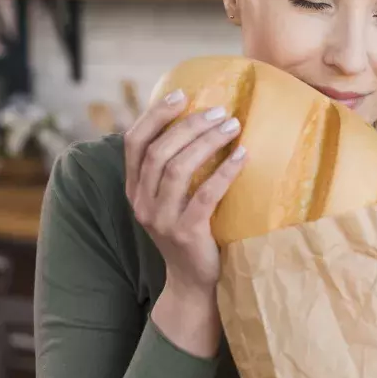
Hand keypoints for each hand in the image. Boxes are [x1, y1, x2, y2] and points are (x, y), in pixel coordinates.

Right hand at [123, 88, 246, 356]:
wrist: (194, 283)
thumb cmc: (191, 231)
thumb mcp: (172, 199)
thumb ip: (174, 169)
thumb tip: (198, 122)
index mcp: (135, 189)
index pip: (134, 143)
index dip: (154, 115)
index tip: (180, 94)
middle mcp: (141, 202)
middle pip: (159, 151)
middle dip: (189, 125)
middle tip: (220, 111)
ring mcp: (161, 219)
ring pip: (178, 169)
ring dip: (207, 142)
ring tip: (233, 126)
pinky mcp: (185, 233)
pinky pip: (204, 195)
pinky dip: (224, 171)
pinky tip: (242, 156)